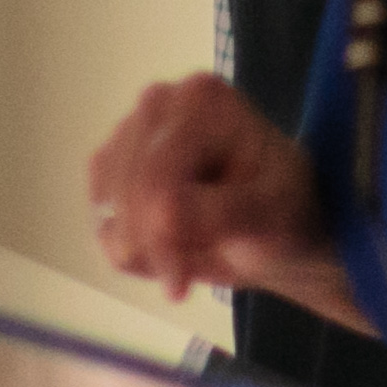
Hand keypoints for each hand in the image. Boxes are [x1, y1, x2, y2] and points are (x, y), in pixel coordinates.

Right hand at [86, 73, 347, 318]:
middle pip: (124, 194)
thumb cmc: (286, 213)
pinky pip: (100, 223)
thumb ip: (219, 213)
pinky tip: (168, 252)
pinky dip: (129, 252)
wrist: (279, 227)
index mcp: (202, 100)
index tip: (181, 287)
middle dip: (150, 248)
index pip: (157, 177)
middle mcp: (156, 103)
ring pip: (105, 211)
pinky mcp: (109, 167)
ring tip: (186, 261)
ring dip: (141, 252)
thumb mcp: (271, 215)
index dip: (161, 237)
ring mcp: (127, 133)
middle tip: (182, 282)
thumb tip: (160, 219)